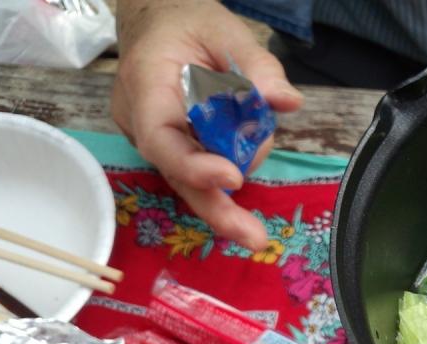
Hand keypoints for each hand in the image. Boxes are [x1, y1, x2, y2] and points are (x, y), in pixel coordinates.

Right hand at [111, 0, 303, 249]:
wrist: (157, 18)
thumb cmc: (188, 21)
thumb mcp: (227, 31)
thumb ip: (257, 65)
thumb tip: (286, 102)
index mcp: (147, 85)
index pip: (162, 138)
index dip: (194, 166)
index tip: (232, 178)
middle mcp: (141, 119)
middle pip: (177, 173)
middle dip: (217, 209)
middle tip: (256, 238)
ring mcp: (151, 136)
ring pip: (193, 174)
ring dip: (235, 166)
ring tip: (258, 127)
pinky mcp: (169, 144)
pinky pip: (200, 163)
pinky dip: (228, 161)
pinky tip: (245, 144)